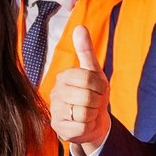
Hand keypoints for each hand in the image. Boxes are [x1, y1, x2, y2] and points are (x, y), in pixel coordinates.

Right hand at [48, 25, 110, 154]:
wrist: (94, 121)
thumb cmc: (94, 93)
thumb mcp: (94, 71)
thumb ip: (86, 50)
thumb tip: (79, 27)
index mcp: (64, 77)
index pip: (87, 78)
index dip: (100, 86)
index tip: (99, 89)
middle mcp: (56, 93)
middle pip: (87, 97)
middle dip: (98, 102)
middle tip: (95, 102)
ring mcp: (55, 111)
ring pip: (84, 113)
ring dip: (93, 114)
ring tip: (90, 112)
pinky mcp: (58, 128)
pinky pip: (81, 127)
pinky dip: (88, 126)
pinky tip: (84, 123)